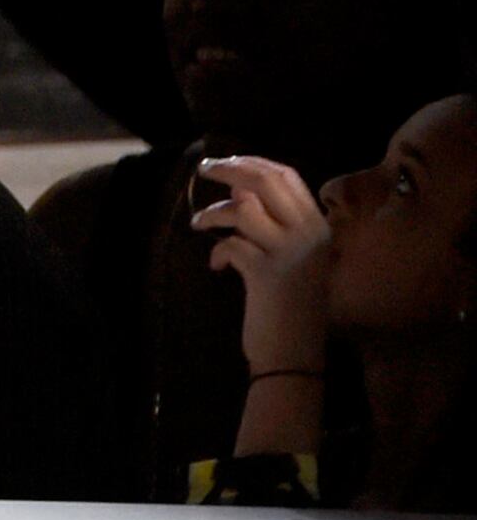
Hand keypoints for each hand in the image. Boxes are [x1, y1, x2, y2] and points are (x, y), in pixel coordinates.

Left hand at [194, 153, 332, 373]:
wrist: (295, 357)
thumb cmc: (290, 305)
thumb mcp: (289, 257)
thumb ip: (271, 222)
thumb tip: (239, 187)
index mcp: (319, 229)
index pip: (288, 176)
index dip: (253, 162)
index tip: (228, 162)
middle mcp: (311, 237)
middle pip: (266, 181)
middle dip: (229, 169)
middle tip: (204, 170)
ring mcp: (292, 255)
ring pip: (243, 209)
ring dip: (213, 214)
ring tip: (200, 225)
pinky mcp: (268, 275)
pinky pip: (232, 244)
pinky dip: (217, 251)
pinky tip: (216, 266)